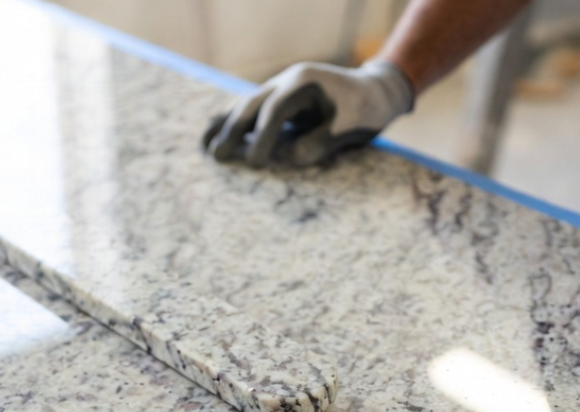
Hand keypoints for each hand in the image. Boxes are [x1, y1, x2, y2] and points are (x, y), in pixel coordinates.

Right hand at [202, 59, 413, 168]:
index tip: (255, 163)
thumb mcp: (345, 131)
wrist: (374, 92)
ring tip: (206, 150)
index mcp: (304, 84)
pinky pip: (249, 110)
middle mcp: (287, 81)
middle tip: (219, 157)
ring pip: (245, 105)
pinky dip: (230, 123)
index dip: (263, 138)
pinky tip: (211, 137)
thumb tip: (283, 161)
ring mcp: (279, 87)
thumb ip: (315, 145)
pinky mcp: (277, 100)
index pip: (275, 111)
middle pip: (252, 105)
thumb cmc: (364, 112)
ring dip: (225, 127)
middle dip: (234, 132)